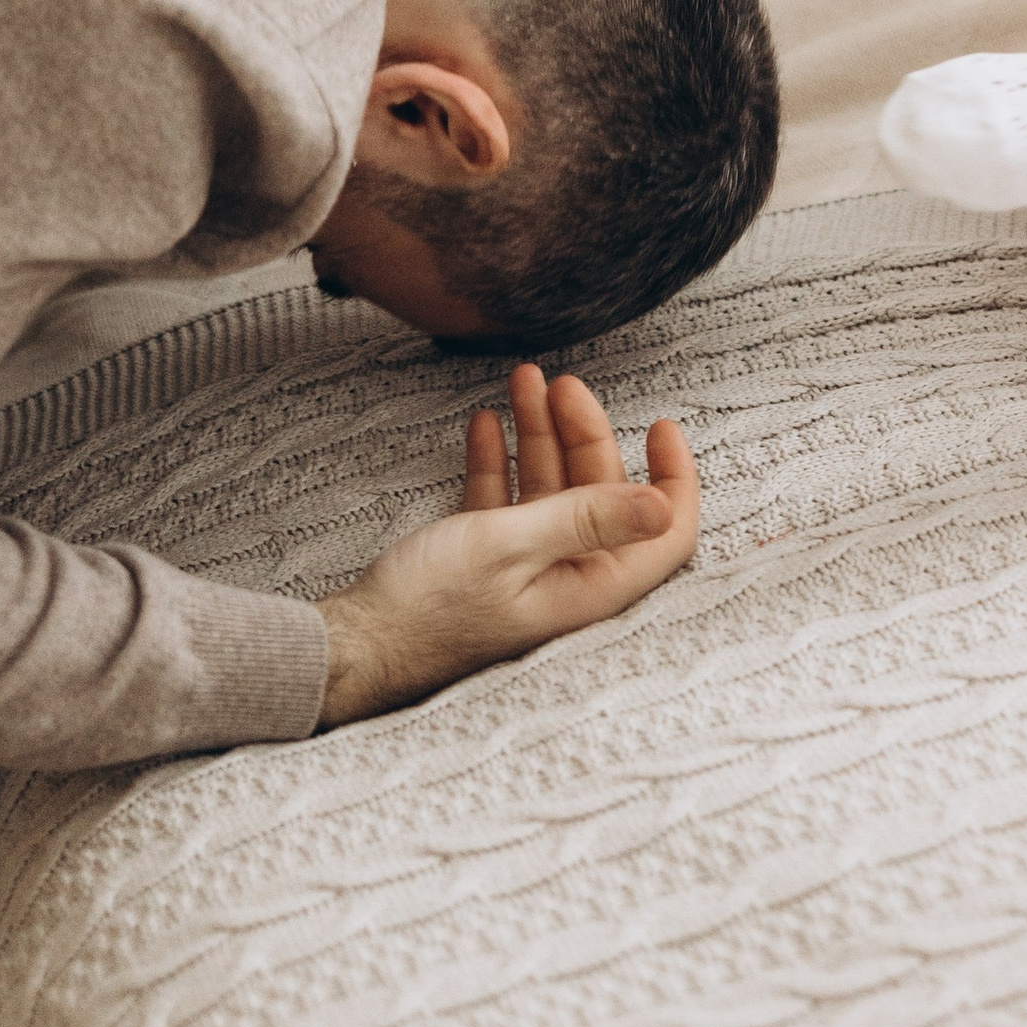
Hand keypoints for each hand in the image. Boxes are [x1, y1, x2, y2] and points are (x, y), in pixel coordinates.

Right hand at [315, 368, 698, 725]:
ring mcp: (525, 571)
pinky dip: (499, 461)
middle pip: (600, 494)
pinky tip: (485, 424)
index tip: (659, 424)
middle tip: (560, 383)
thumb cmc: (430, 607)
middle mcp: (567, 581)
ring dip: (538, 435)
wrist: (353, 646)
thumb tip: (664, 507)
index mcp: (590, 589)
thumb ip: (587, 519)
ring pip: (550, 489)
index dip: (673, 477)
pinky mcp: (484, 562)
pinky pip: (506, 502)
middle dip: (583, 433)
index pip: (663, 534)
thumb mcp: (513, 547)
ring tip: (522, 381)